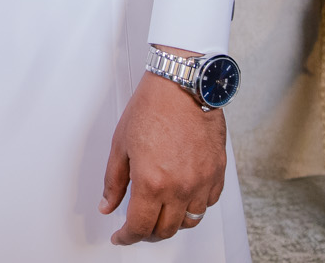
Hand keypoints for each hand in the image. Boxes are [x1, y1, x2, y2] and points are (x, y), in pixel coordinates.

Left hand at [98, 52, 226, 244]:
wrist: (182, 85)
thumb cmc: (152, 107)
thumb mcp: (120, 144)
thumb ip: (114, 181)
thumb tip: (108, 205)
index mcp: (152, 182)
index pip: (139, 226)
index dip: (126, 237)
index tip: (120, 237)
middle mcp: (180, 188)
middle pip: (164, 230)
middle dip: (147, 233)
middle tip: (137, 227)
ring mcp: (201, 182)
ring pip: (188, 221)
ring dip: (172, 223)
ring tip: (159, 213)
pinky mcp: (217, 174)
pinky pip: (207, 204)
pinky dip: (193, 207)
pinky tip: (181, 197)